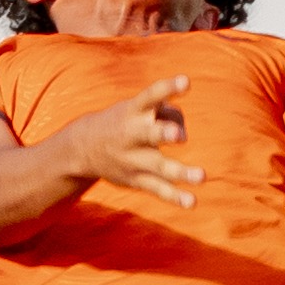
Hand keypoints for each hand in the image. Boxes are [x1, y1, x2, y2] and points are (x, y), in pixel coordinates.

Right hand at [61, 75, 201, 209]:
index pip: (151, 96)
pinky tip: (191, 202)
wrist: (83, 149)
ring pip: (158, 166)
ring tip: (202, 176)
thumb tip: (183, 133)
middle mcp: (132, 134)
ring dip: (180, 171)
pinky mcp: (136, 179)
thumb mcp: (137, 108)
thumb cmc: (123, 121)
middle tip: (180, 136)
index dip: (168, 88)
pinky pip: (157, 188)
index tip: (186, 81)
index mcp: (132, 111)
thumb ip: (165, 113)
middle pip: (150, 134)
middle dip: (164, 134)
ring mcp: (133, 159)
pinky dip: (174, 196)